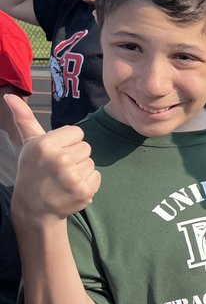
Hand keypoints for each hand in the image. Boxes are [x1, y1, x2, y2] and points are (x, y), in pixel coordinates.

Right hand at [7, 96, 100, 220]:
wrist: (34, 208)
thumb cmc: (33, 170)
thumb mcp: (28, 143)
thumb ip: (24, 118)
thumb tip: (9, 95)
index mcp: (46, 144)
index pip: (77, 132)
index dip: (68, 142)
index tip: (56, 153)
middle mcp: (59, 159)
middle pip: (86, 147)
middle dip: (75, 156)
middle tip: (59, 168)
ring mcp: (72, 177)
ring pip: (91, 162)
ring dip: (81, 170)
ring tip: (64, 179)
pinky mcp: (83, 191)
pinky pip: (97, 177)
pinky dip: (88, 183)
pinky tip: (71, 188)